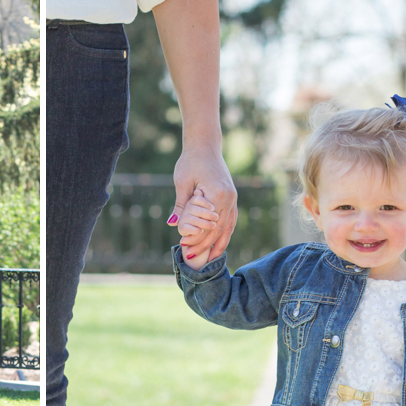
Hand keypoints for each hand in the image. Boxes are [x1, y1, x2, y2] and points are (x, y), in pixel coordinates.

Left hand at [171, 143, 237, 264]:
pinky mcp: (232, 197)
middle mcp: (228, 199)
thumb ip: (181, 205)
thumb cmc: (190, 162)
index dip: (196, 238)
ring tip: (211, 259)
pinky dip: (225, 233)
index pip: (207, 224)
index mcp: (217, 195)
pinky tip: (219, 243)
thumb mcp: (182, 182)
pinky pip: (231, 220)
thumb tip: (172, 225)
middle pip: (219, 229)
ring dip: (220, 243)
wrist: (205, 146)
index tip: (184, 247)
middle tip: (192, 257)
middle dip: (206, 245)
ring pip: (228, 227)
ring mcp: (233, 198)